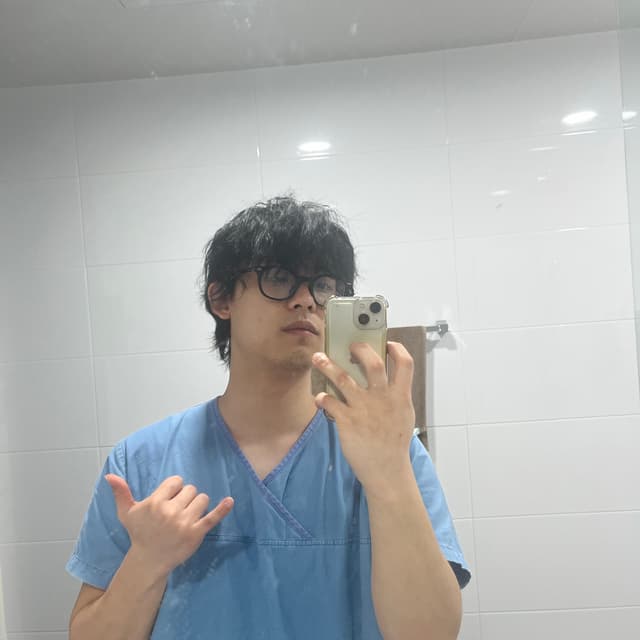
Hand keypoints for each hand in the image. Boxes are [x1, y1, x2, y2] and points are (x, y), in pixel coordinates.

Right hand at [105, 474, 233, 576]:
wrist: (149, 561)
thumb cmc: (139, 533)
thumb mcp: (127, 513)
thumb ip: (121, 493)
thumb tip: (110, 475)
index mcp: (156, 502)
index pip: (176, 481)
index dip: (174, 489)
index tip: (168, 499)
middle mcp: (170, 511)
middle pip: (190, 489)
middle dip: (185, 497)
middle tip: (176, 511)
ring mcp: (185, 523)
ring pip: (202, 499)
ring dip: (197, 505)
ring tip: (186, 516)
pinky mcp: (196, 534)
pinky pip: (212, 517)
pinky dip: (222, 509)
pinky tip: (230, 501)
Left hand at [311, 341, 415, 495]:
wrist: (386, 470)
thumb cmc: (394, 442)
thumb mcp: (403, 415)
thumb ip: (395, 395)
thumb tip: (384, 377)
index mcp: (400, 396)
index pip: (405, 363)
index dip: (397, 349)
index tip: (387, 343)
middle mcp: (382, 399)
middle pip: (372, 363)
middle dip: (360, 349)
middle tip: (351, 346)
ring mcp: (363, 409)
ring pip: (342, 378)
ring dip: (327, 365)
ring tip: (317, 358)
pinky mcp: (347, 421)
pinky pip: (330, 402)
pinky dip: (322, 398)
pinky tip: (319, 398)